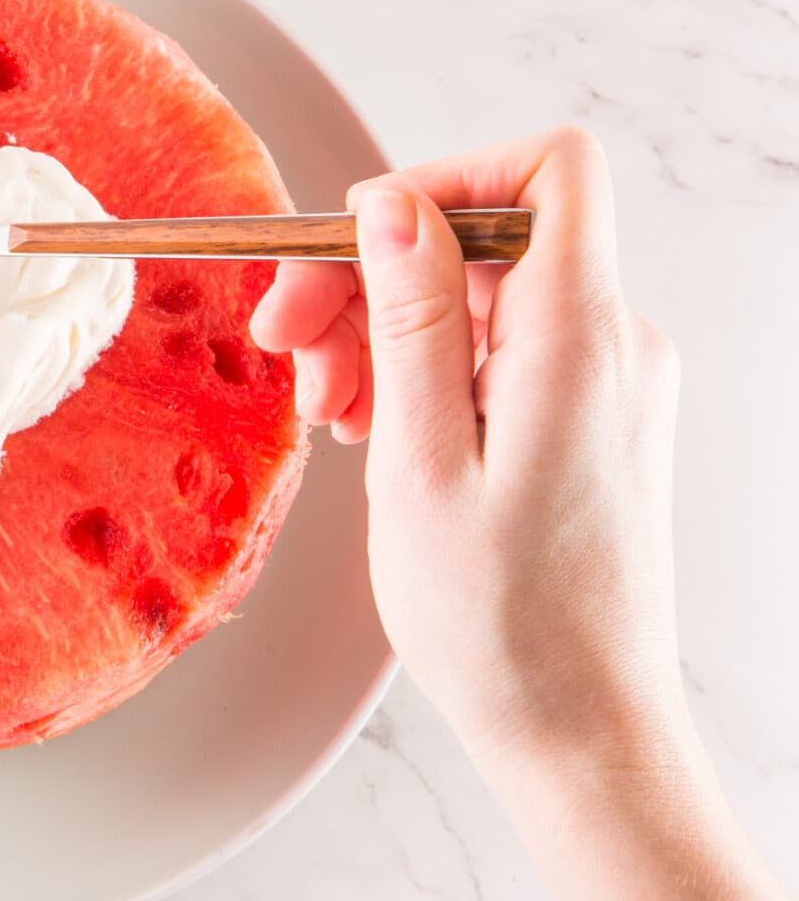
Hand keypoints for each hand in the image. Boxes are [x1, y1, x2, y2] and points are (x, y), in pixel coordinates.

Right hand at [250, 129, 691, 782]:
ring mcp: (607, 385)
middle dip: (378, 271)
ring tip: (329, 412)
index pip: (548, 168)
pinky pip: (501, 356)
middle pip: (489, 235)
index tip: (354, 243)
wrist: (582, 731)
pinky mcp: (590, 424)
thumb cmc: (502, 625)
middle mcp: (613, 345)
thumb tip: (391, 201)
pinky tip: (376, 433)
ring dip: (389, 332)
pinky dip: (429, 374)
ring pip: (484, 298)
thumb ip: (410, 319)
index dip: (443, 178)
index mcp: (579, 339)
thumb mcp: (421, 462)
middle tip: (287, 347)